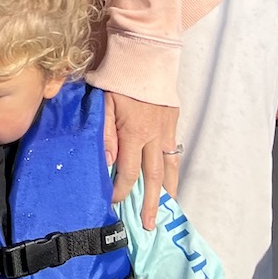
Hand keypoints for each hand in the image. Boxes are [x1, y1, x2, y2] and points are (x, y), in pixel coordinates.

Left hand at [108, 90, 180, 230]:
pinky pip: (173, 151)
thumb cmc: (118, 76)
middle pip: (155, 177)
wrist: (145, 53)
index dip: (121, 190)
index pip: (129, 172)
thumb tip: (108, 164)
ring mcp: (167, 129)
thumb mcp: (103, 102)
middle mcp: (154, 135)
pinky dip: (172, 168)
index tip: (113, 202)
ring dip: (168, 190)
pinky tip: (170, 179)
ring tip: (167, 208)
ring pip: (170, 166)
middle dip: (151, 203)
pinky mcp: (173, 121)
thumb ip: (105, 134)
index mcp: (135, 132)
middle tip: (149, 225)